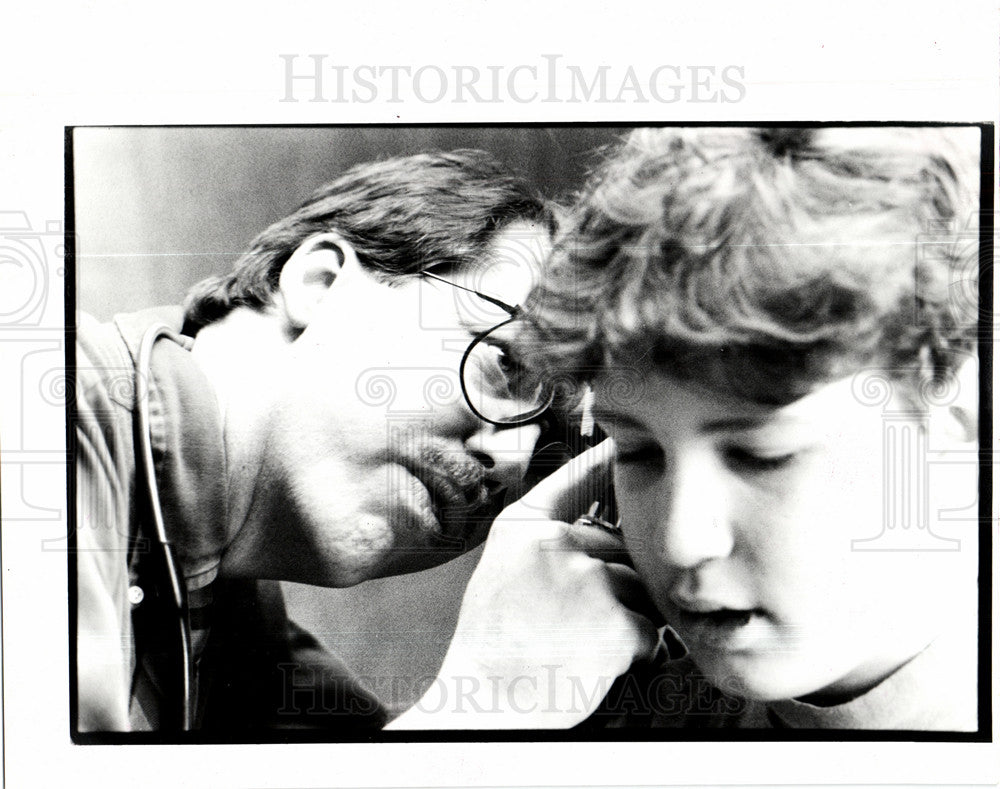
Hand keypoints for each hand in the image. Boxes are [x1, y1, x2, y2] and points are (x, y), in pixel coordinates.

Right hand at [387, 440, 659, 728]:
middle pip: (617, 548)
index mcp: (523, 529)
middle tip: (573, 623)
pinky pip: (651, 628)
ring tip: (581, 643)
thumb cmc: (495, 645)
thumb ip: (542, 543)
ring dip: (627, 616)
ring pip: (637, 587)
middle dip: (613, 582)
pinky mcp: (617, 621)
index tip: (624, 443)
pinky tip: (599, 662)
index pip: (572, 481)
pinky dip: (638, 651)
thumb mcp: (502, 572)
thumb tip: (596, 533)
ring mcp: (588, 580)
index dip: (602, 461)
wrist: (487, 703)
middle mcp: (556, 544)